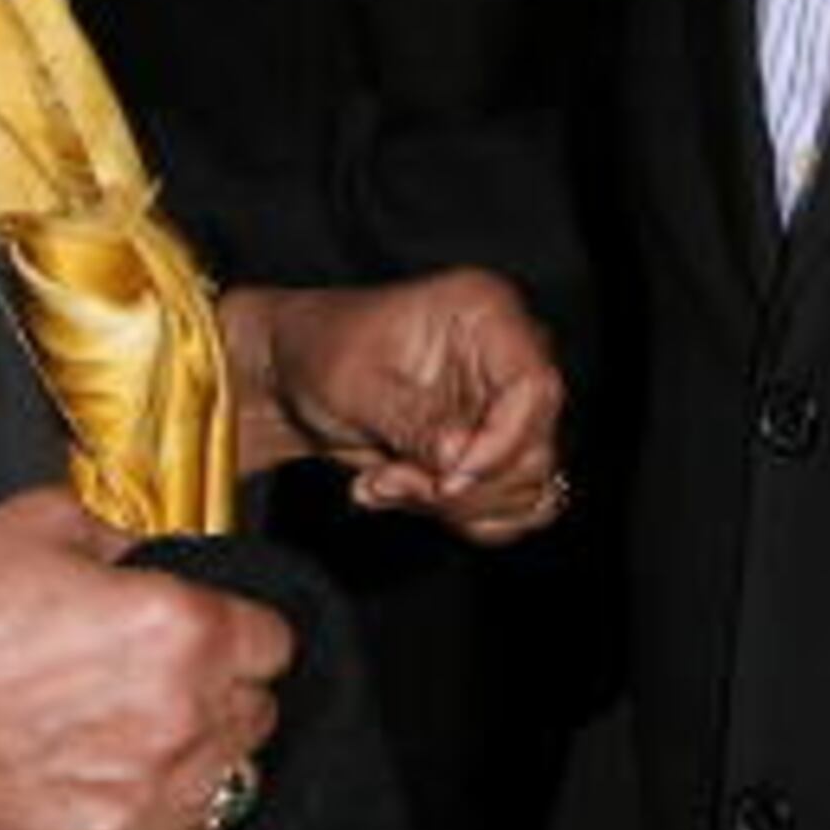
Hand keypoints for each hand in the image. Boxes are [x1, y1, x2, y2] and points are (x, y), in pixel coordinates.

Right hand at [0, 487, 289, 829]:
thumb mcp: (44, 524)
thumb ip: (123, 537)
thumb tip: (151, 558)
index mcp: (180, 627)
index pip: (274, 643)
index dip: (239, 630)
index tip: (208, 632)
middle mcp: (179, 718)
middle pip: (257, 715)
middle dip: (222, 692)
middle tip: (165, 681)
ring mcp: (144, 798)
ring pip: (231, 785)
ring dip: (200, 758)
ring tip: (144, 738)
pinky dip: (172, 828)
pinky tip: (132, 794)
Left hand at [227, 272, 567, 543]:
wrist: (293, 377)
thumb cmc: (320, 353)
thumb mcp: (354, 383)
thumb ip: (410, 420)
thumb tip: (457, 457)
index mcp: (486, 313)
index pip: (535, 387)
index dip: (502, 444)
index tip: (447, 480)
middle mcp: (509, 357)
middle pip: (535, 449)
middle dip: (463, 487)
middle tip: (390, 482)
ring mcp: (505, 408)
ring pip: (527, 489)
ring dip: (453, 507)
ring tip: (382, 485)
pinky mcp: (493, 450)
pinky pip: (510, 508)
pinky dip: (455, 517)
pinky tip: (395, 492)